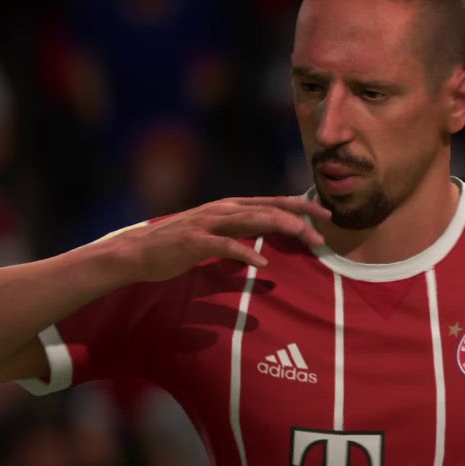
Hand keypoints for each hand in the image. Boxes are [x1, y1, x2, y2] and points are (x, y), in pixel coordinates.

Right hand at [109, 197, 330, 282]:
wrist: (138, 252)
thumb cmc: (179, 245)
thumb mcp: (217, 233)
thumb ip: (242, 232)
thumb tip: (269, 238)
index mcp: (230, 207)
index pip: (273, 202)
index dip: (300, 206)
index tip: (325, 214)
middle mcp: (222, 209)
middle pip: (268, 208)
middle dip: (299, 217)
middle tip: (323, 231)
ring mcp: (208, 224)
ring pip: (250, 220)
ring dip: (279, 226)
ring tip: (303, 235)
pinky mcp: (194, 242)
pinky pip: (224, 246)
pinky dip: (244, 253)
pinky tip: (262, 263)